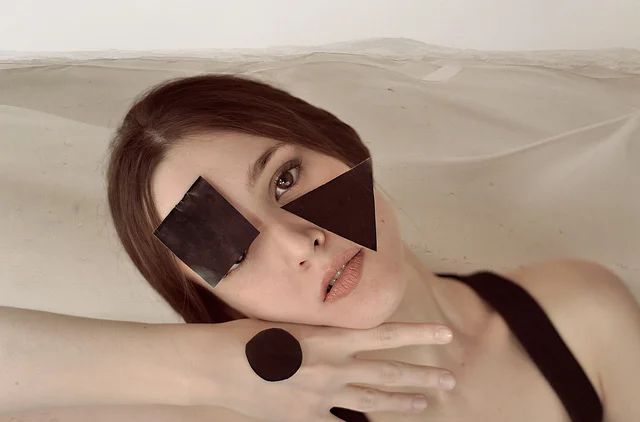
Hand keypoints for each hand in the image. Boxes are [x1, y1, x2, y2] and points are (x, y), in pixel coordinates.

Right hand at [179, 319, 454, 421]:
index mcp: (330, 338)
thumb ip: (324, 333)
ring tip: (426, 403)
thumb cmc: (250, 336)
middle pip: (389, 373)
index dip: (419, 335)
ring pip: (373, 400)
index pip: (386, 335)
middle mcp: (333, 368)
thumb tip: (348, 336)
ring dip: (403, 402)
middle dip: (424, 377)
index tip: (446, 334)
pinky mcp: (306, 418)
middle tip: (450, 381)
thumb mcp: (293, 325)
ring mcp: (321, 396)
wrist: (217, 366)